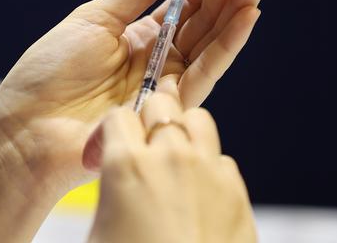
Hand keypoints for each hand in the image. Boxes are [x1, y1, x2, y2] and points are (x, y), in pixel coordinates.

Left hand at [0, 0, 272, 241]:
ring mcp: (168, 81)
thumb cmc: (52, 70)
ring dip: (237, 4)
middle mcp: (161, 56)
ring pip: (213, 38)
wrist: (29, 126)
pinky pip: (208, 71)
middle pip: (205, 15)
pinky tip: (248, 13)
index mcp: (141, 34)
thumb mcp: (97, 16)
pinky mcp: (171, 106)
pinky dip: (229, 42)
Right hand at [89, 81, 256, 242]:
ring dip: (182, 134)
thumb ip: (109, 191)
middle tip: (140, 150)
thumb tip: (115, 181)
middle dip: (147, 122)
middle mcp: (171, 159)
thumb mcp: (99, 233)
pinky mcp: (237, 195)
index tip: (104, 157)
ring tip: (171, 164)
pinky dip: (208, 167)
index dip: (108, 134)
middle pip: (161, 106)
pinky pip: (222, 160)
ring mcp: (209, 173)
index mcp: (127, 167)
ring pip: (198, 120)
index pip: (118, 116)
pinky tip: (197, 196)